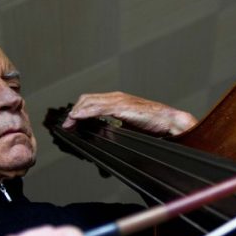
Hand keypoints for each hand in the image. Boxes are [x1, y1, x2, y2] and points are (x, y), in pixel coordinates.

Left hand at [62, 91, 196, 135]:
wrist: (168, 121)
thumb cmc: (153, 125)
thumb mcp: (129, 125)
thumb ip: (116, 128)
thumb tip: (105, 139)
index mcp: (117, 100)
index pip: (91, 100)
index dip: (79, 109)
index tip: (71, 122)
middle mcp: (116, 97)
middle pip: (87, 99)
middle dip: (74, 111)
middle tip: (67, 125)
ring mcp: (118, 101)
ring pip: (90, 102)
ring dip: (77, 113)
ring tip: (69, 124)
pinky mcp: (122, 107)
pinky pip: (99, 108)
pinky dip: (86, 112)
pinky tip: (78, 118)